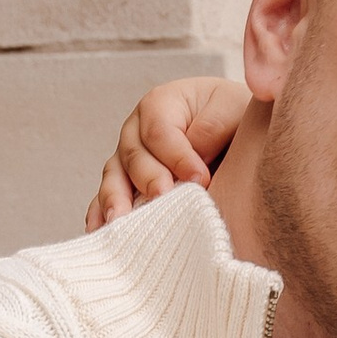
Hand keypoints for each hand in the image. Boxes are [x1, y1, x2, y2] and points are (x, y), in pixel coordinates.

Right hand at [85, 76, 252, 226]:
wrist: (235, 138)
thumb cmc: (235, 121)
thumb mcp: (233, 111)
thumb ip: (212, 127)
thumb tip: (193, 156)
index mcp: (161, 104)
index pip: (159, 131)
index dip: (177, 156)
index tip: (201, 179)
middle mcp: (136, 131)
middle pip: (132, 155)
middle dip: (148, 179)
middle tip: (164, 197)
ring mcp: (127, 160)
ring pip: (114, 178)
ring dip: (116, 200)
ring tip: (120, 222)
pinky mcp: (126, 188)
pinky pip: (105, 201)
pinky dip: (101, 216)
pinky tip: (101, 234)